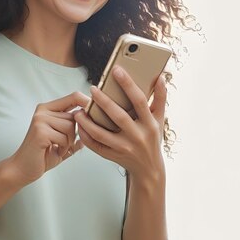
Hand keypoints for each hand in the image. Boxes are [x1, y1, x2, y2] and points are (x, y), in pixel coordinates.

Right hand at [8, 92, 89, 186]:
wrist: (23, 169)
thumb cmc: (44, 154)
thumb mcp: (62, 139)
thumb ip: (76, 130)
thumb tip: (94, 121)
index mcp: (48, 108)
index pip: (73, 97)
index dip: (87, 102)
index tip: (96, 111)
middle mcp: (43, 111)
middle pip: (75, 116)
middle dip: (75, 133)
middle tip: (63, 144)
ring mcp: (40, 120)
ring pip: (71, 127)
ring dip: (68, 142)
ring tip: (57, 147)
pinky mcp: (40, 131)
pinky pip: (64, 138)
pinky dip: (63, 148)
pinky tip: (53, 151)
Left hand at [74, 66, 166, 181]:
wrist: (149, 169)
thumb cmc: (153, 139)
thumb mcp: (159, 119)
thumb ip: (160, 98)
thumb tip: (160, 77)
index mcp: (150, 124)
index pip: (139, 101)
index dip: (128, 84)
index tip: (117, 70)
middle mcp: (137, 136)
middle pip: (119, 116)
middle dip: (104, 102)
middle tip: (92, 88)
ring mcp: (124, 148)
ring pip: (102, 134)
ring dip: (88, 122)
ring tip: (79, 110)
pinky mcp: (113, 156)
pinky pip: (96, 146)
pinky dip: (86, 136)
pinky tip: (80, 125)